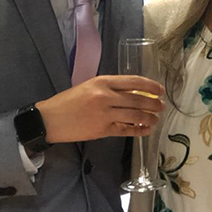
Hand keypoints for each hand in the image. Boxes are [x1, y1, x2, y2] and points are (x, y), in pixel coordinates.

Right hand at [37, 75, 164, 142]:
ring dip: (149, 117)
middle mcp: (106, 96)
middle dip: (153, 103)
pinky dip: (139, 130)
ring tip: (156, 118)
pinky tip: (146, 129)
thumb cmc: (68, 101)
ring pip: (135, 115)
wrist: (50, 119)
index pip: (134, 81)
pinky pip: (126, 130)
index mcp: (102, 81)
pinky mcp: (103, 130)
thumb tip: (134, 92)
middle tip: (162, 106)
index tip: (160, 90)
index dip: (151, 85)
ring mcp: (105, 114)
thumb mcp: (89, 86)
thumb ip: (110, 88)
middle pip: (138, 99)